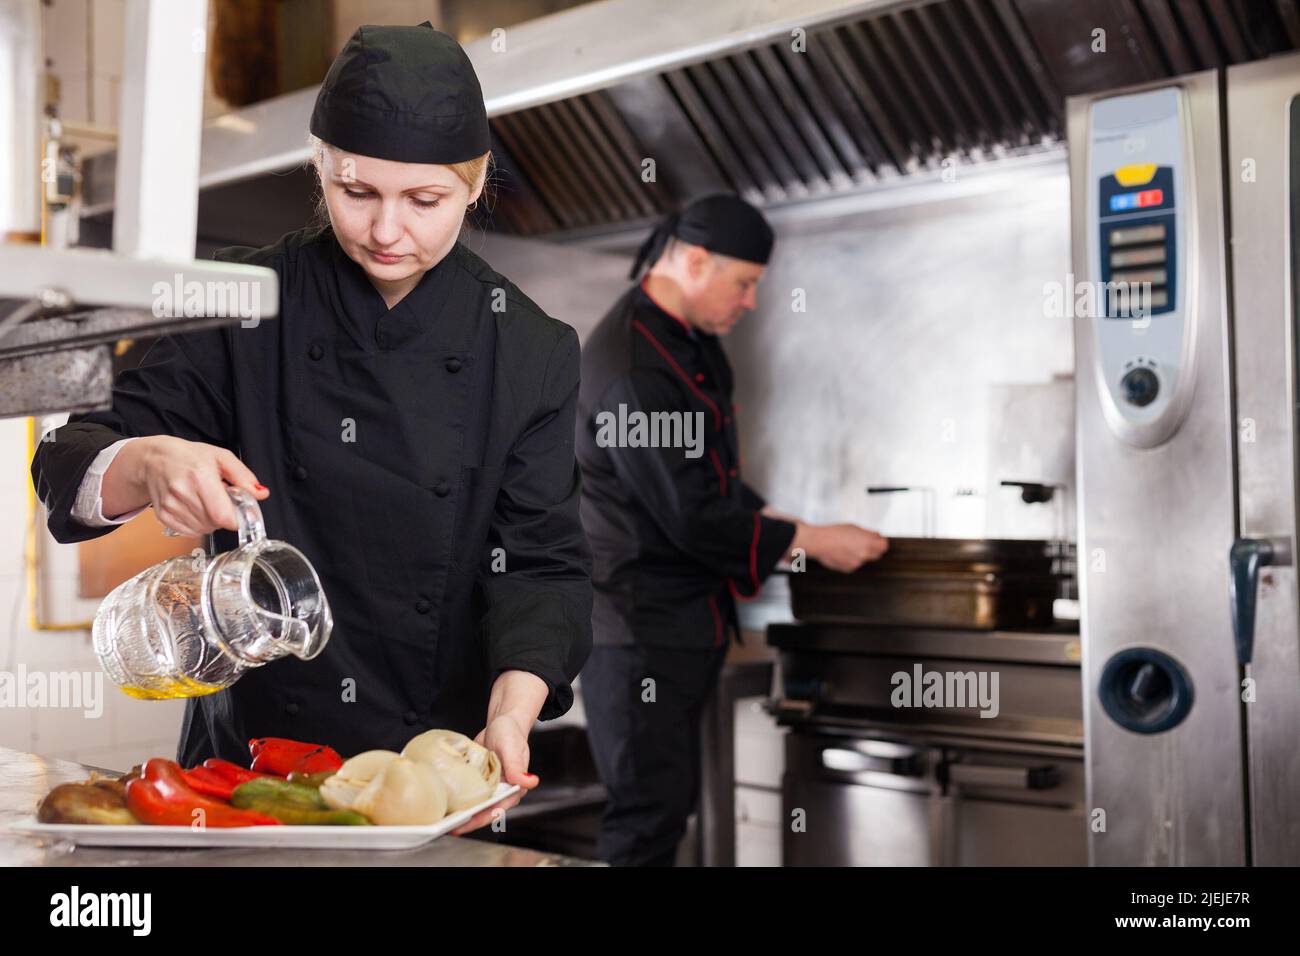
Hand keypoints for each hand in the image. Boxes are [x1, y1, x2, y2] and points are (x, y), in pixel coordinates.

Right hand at [107, 435, 269, 535]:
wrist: (155, 459)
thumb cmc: (190, 456)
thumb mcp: (222, 458)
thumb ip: (244, 477)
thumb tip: (261, 493)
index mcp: (200, 477)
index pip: (223, 516)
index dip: (236, 517)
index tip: (240, 510)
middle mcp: (182, 493)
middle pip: (215, 523)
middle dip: (224, 515)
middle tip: (219, 499)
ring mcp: (170, 506)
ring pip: (203, 529)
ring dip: (211, 520)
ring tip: (205, 500)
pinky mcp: (163, 515)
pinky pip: (189, 531)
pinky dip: (197, 524)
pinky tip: (195, 507)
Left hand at [449, 670, 547, 835]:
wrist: (501, 722)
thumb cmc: (511, 733)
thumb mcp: (512, 749)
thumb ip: (517, 767)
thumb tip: (530, 782)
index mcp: (513, 789)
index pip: (495, 810)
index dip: (478, 820)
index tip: (462, 825)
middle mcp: (501, 791)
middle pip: (482, 812)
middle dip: (465, 821)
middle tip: (445, 826)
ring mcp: (489, 787)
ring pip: (474, 805)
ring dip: (459, 812)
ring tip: (441, 818)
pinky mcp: (478, 781)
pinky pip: (467, 793)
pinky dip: (457, 798)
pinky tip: (444, 800)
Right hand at [797, 522, 888, 572]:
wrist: (819, 543)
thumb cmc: (835, 533)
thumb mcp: (854, 528)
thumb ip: (869, 533)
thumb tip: (877, 535)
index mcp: (867, 543)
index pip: (884, 546)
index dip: (881, 542)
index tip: (877, 539)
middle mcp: (864, 555)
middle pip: (877, 554)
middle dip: (873, 549)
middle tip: (863, 542)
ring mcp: (856, 564)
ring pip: (864, 559)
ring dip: (860, 554)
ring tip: (847, 546)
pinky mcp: (848, 569)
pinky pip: (854, 564)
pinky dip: (850, 559)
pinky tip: (841, 552)